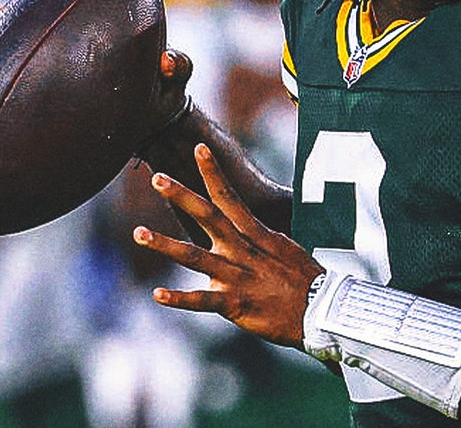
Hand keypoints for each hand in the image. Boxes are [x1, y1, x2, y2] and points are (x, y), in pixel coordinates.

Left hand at [133, 144, 323, 348]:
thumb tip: (255, 225)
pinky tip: (157, 295)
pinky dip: (180, 298)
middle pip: (208, 216)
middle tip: (158, 178)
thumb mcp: (286, 249)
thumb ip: (264, 237)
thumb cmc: (306, 281)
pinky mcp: (235, 304)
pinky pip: (202, 301)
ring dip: (165, 245)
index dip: (213, 172)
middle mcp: (243, 250)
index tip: (198, 148)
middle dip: (181, 195)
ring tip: (138, 233)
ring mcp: (237, 276)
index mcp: (255, 234)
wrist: (322, 311)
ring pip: (195, 257)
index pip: (230, 196)